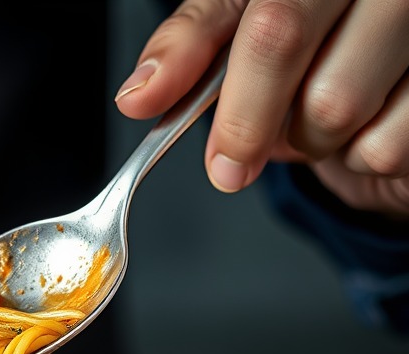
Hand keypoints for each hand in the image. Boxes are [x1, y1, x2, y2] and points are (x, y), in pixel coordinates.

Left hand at [115, 0, 408, 218]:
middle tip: (235, 160)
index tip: (194, 142)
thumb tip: (140, 93)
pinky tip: (367, 123)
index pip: (270, 24)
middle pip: (296, 62)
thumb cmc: (315, 40)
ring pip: (336, 111)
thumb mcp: (242, 25)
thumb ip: (192, 47)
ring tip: (317, 114)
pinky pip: (382, 147)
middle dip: (251, 124)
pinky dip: (359, 157)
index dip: (231, 98)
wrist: (393, 73)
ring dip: (309, 142)